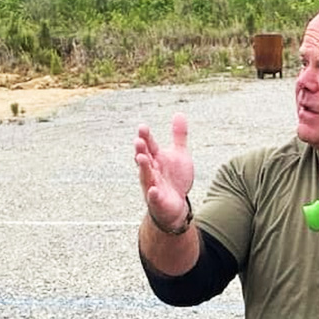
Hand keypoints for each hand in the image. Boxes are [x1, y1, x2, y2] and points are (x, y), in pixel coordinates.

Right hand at [134, 113, 194, 229]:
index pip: (149, 146)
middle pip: (145, 159)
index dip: (145, 137)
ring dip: (143, 167)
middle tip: (139, 140)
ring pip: (146, 175)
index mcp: (156, 158)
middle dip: (141, 150)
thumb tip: (179, 113)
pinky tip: (154, 190)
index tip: (142, 127)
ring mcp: (153, 185)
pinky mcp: (157, 200)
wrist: (177, 204)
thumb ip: (179, 135)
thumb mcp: (179, 154)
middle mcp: (151, 170)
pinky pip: (154, 197)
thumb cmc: (175, 177)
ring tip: (141, 158)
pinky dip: (153, 194)